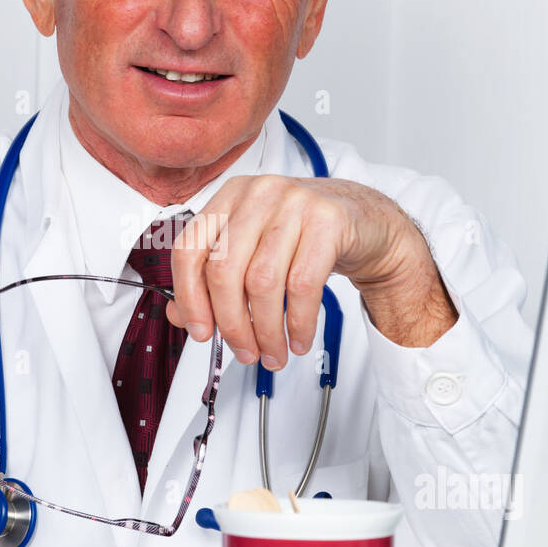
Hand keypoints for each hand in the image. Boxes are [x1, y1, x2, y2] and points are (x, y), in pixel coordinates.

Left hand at [167, 174, 457, 365]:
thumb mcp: (254, 252)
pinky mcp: (329, 220)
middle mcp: (259, 193)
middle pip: (225, 270)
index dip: (189, 297)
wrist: (367, 224)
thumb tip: (180, 317)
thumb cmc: (303, 239)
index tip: (201, 332)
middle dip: (232, 323)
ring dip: (266, 330)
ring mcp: (295, 202)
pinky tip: (299, 339)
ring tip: (274, 353)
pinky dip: (298, 322)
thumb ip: (213, 280)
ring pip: (262, 282)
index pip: (190, 249)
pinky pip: (303, 285)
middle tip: (245, 352)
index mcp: (229, 196)